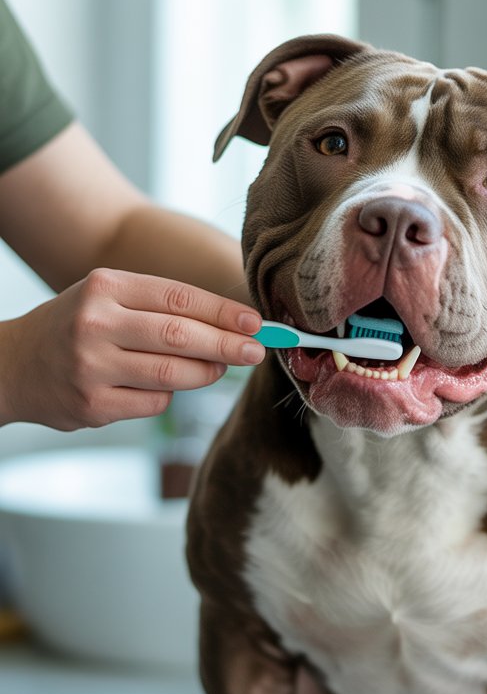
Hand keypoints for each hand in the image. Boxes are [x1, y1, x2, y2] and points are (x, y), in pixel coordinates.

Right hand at [0, 269, 263, 430]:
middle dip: (227, 345)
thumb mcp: (108, 298)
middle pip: (180, 337)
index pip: (179, 298)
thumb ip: (161, 306)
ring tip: (219, 367)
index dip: (223, 312)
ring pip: (172, 375)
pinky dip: (168, 396)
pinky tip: (161, 387)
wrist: (12, 365)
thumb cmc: (76, 326)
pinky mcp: (93, 405)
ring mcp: (92, 367)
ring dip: (206, 373)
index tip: (255, 322)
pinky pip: (153, 403)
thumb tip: (231, 324)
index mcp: (104, 287)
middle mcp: (95, 324)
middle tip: (256, 351)